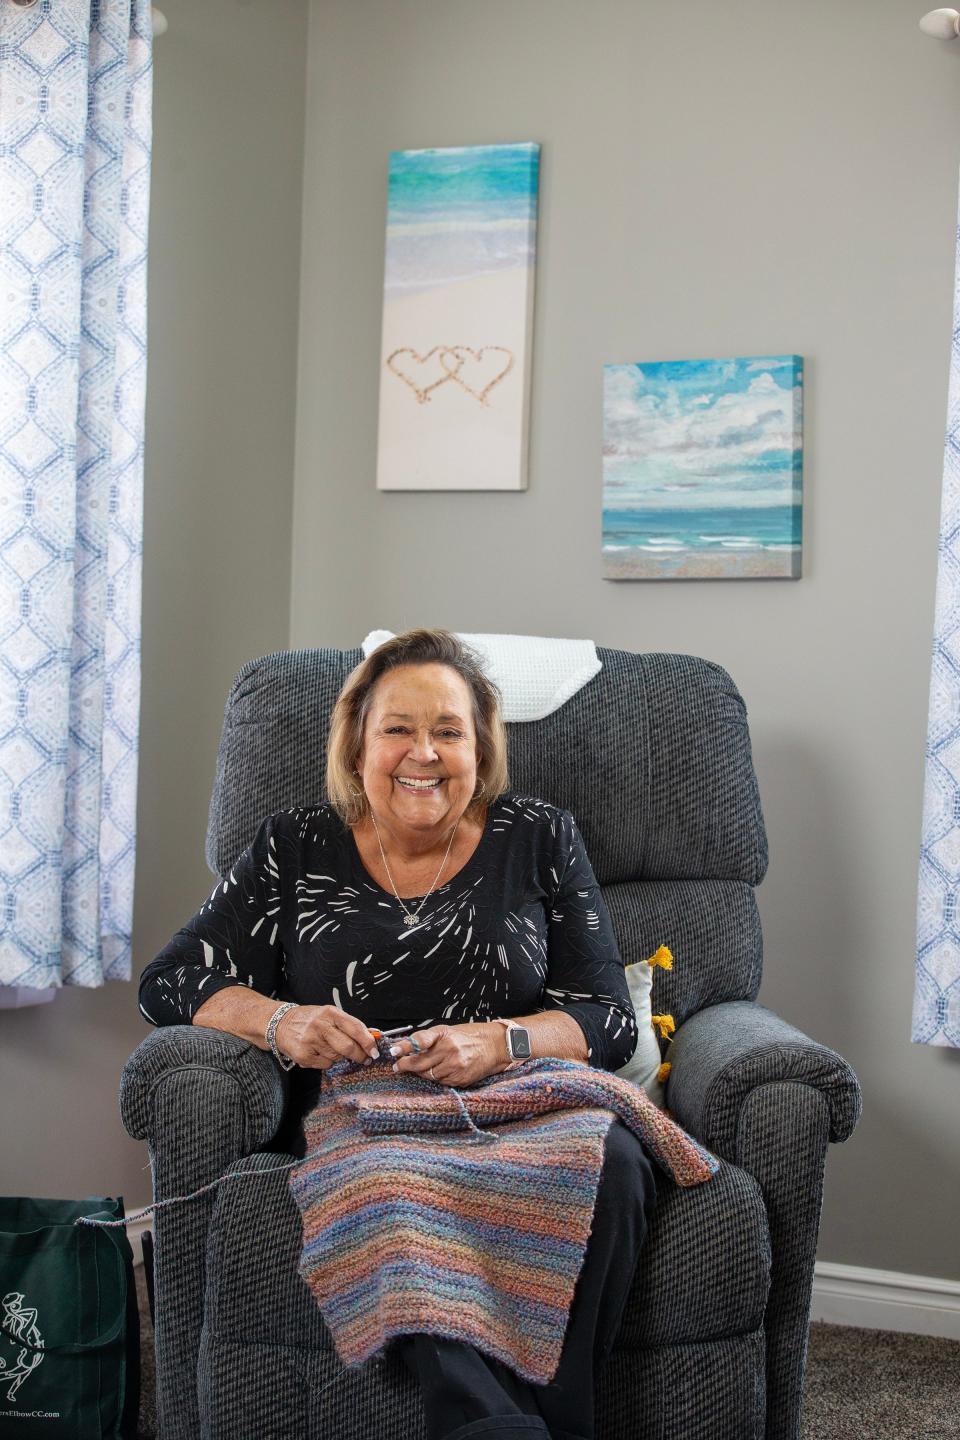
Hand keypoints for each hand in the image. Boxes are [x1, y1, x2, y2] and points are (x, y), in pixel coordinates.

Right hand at [274, 1004, 378, 1069]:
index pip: (355, 1028)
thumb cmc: (310, 1020)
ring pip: (337, 1057)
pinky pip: (325, 1064)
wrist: (280, 1024)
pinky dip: (327, 1062)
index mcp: (330, 1013)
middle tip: (365, 1059)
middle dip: (360, 1055)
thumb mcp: (329, 1015)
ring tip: (332, 1049)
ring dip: (340, 1057)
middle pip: (348, 1046)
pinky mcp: (303, 1055)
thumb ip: (349, 1025)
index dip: (368, 1041)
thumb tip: (371, 1036)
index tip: (375, 1051)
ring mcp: (311, 1041)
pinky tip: (319, 1053)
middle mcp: (320, 1025)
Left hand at [388, 1022, 507, 1086]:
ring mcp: (456, 1067)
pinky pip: (440, 1082)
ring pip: (429, 1075)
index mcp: (445, 1035)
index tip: (393, 1052)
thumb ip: (428, 1039)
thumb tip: (406, 1047)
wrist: (495, 1046)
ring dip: (421, 1072)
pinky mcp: (460, 1079)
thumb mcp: (448, 1030)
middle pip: (420, 1063)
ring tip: (418, 1068)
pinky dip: (435, 1078)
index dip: (404, 1047)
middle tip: (397, 1066)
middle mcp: (450, 1051)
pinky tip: (438, 1071)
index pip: (420, 1041)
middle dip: (405, 1065)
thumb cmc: (469, 1036)